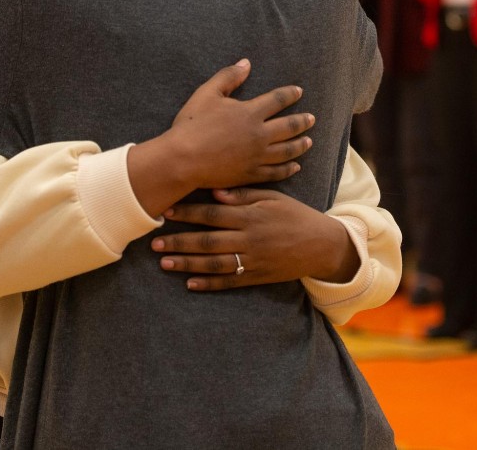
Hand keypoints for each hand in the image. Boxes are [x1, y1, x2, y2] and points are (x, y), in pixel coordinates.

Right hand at [127, 60, 313, 215]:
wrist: (182, 160)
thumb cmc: (191, 125)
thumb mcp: (207, 93)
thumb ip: (228, 77)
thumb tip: (246, 63)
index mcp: (250, 113)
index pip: (278, 100)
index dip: (290, 94)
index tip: (299, 92)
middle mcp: (259, 135)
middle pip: (289, 127)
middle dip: (303, 121)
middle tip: (312, 119)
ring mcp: (257, 157)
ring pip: (287, 151)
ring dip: (300, 145)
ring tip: (309, 141)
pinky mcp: (250, 174)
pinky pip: (275, 172)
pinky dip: (288, 169)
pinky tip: (295, 167)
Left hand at [152, 187, 358, 290]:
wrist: (322, 244)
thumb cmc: (295, 215)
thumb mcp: (273, 198)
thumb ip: (244, 195)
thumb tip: (215, 193)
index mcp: (251, 216)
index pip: (213, 214)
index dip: (188, 213)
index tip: (166, 212)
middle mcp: (249, 239)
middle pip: (207, 241)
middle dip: (179, 241)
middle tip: (154, 241)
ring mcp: (253, 260)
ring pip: (214, 263)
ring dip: (187, 263)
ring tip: (164, 262)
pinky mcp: (258, 276)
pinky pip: (230, 282)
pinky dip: (209, 284)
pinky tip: (190, 284)